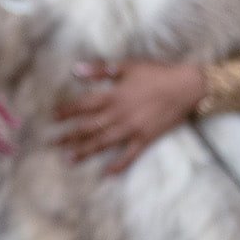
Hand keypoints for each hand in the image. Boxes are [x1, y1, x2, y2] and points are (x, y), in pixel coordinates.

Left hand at [52, 59, 203, 174]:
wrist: (187, 87)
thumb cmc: (157, 73)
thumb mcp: (128, 66)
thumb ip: (101, 70)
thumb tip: (76, 70)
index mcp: (114, 96)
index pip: (83, 106)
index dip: (66, 111)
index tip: (51, 117)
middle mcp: (120, 114)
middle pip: (89, 127)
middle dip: (69, 135)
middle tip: (52, 143)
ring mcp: (133, 128)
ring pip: (104, 142)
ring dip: (86, 151)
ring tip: (69, 159)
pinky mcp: (146, 138)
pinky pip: (130, 154)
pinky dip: (119, 164)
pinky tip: (107, 173)